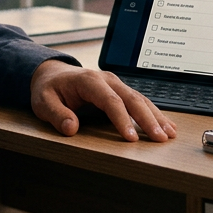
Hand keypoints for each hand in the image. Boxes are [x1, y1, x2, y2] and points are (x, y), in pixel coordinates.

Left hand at [30, 59, 176, 142]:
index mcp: (89, 81)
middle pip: (131, 99)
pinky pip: (140, 100)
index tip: (132, 138)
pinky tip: (166, 125)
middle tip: (160, 139)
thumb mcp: (43, 102)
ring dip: (156, 116)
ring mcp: (115, 83)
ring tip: (169, 134)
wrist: (51, 74)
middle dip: (147, 119)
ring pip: (140, 99)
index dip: (122, 119)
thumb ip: (56, 114)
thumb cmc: (48, 89)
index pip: (110, 101)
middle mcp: (106, 79)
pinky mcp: (120, 90)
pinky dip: (153, 113)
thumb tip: (71, 128)